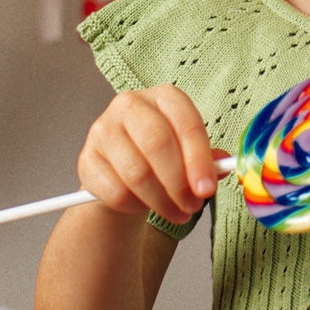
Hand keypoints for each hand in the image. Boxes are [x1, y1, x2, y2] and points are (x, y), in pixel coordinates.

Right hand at [78, 85, 220, 224]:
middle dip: (179, 183)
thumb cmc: (163, 157)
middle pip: (157, 144)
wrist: (123, 170)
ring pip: (136, 173)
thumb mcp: (190, 153)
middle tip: (192, 206)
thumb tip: (223, 168)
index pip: (186, 123)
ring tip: (177, 213)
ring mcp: (103, 130)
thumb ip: (208, 160)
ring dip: (161, 201)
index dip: (198, 159)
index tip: (207, 189)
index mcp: (164, 97)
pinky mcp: (87, 159)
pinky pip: (115, 191)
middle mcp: (130, 104)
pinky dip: (135, 206)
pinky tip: (145, 206)